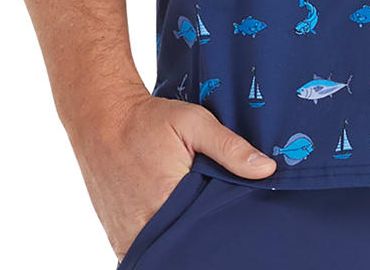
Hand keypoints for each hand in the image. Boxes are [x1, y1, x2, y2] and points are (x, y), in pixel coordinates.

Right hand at [68, 87, 276, 260]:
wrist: (102, 118)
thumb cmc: (149, 120)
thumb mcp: (194, 123)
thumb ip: (230, 148)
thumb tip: (267, 170)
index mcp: (165, 204)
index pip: (204, 235)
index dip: (221, 230)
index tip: (235, 222)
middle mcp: (143, 229)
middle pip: (185, 247)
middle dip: (203, 237)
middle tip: (218, 220)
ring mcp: (127, 238)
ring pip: (166, 251)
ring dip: (182, 240)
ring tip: (198, 219)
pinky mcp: (119, 239)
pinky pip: (148, 250)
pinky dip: (163, 241)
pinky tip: (176, 223)